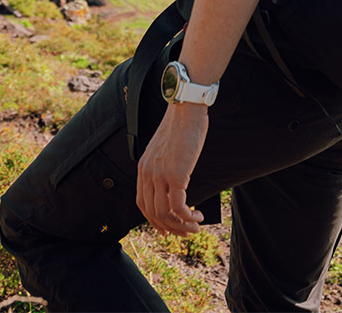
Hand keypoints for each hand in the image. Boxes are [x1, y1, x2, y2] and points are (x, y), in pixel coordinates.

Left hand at [136, 102, 208, 234]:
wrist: (185, 109)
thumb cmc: (181, 125)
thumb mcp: (165, 148)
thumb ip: (164, 165)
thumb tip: (175, 180)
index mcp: (144, 168)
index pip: (142, 204)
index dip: (154, 221)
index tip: (168, 229)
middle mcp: (148, 174)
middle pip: (153, 213)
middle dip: (171, 228)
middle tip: (187, 232)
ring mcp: (160, 175)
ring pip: (165, 214)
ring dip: (181, 225)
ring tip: (196, 227)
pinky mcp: (175, 175)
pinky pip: (178, 206)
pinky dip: (188, 217)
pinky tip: (198, 216)